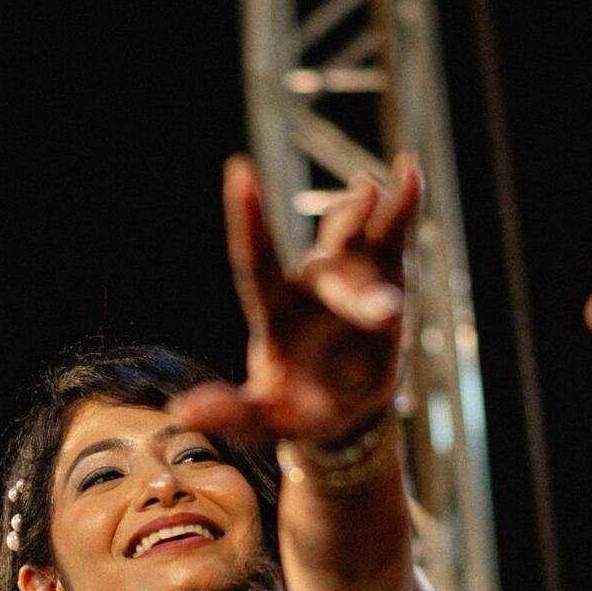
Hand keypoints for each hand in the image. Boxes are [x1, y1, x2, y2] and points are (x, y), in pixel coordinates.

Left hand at [173, 156, 418, 445]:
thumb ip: (231, 414)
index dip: (249, 220)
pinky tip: (409, 171)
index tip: (239, 171)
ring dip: (365, 214)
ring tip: (370, 191)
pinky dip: (403, 204)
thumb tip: (182, 412)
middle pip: (326, 268)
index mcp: (274, 312)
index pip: (256, 262)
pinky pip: (394, 233)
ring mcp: (348, 271)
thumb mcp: (264, 420)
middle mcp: (308, 282)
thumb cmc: (298, 411)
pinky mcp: (385, 271)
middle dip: (355, 289)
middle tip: (386, 314)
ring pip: (354, 234)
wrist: (346, 405)